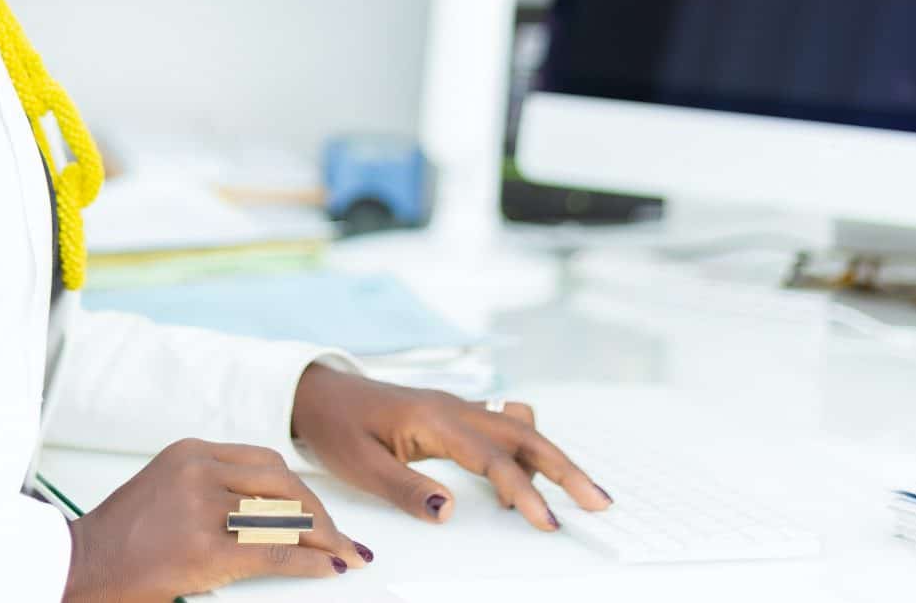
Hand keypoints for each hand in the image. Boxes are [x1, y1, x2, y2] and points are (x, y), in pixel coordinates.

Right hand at [63, 438, 372, 602]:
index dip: (302, 489)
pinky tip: (331, 566)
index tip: (319, 509)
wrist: (80, 565)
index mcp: (191, 452)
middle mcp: (199, 472)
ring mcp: (201, 508)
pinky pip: (275, 551)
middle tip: (340, 537)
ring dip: (324, 537)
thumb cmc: (121, 536)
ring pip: (285, 516)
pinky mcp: (204, 548)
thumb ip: (213, 486)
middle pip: (283, 484)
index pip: (267, 462)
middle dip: (319, 513)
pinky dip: (311, 561)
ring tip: (344, 552)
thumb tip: (274, 509)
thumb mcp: (168, 490)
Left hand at [289, 364, 612, 530]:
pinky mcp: (455, 415)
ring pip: (519, 430)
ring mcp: (458, 408)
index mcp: (434, 419)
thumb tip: (451, 512)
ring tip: (566, 497)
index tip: (548, 521)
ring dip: (547, 459)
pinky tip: (518, 481)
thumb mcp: (360, 466)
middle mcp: (455, 408)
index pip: (493, 459)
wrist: (317, 393)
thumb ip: (406, 489)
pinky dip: (523, 452)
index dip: (525, 492)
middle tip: (598, 502)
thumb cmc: (336, 427)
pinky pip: (503, 430)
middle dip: (565, 468)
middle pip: (525, 435)